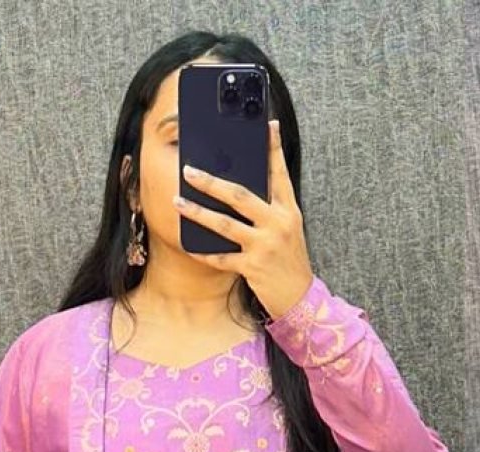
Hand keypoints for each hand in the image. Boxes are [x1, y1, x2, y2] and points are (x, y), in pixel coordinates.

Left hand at [173, 117, 314, 322]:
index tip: (267, 124)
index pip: (279, 173)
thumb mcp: (288, 229)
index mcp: (288, 210)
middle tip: (189, 170)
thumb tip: (240, 187)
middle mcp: (278, 224)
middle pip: (240, 196)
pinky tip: (188, 244)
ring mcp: (265, 246)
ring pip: (225, 225)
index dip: (272, 148)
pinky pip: (221, 258)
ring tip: (178, 201)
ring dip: (198, 212)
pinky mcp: (253, 268)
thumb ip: (270, 207)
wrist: (301, 300)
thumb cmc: (289, 260)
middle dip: (211, 182)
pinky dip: (203, 251)